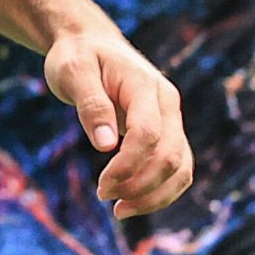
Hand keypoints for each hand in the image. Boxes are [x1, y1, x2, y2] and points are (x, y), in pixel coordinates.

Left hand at [44, 24, 191, 218]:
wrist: (92, 44)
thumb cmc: (78, 56)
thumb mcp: (73, 71)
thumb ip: (90, 104)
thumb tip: (105, 145)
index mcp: (146, 86)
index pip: (148, 135)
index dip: (128, 166)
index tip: (102, 186)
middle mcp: (168, 104)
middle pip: (170, 157)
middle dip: (140, 185)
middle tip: (104, 197)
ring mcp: (172, 120)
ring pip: (181, 169)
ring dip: (155, 196)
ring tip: (119, 210)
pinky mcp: (167, 134)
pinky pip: (177, 170)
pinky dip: (161, 192)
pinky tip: (133, 202)